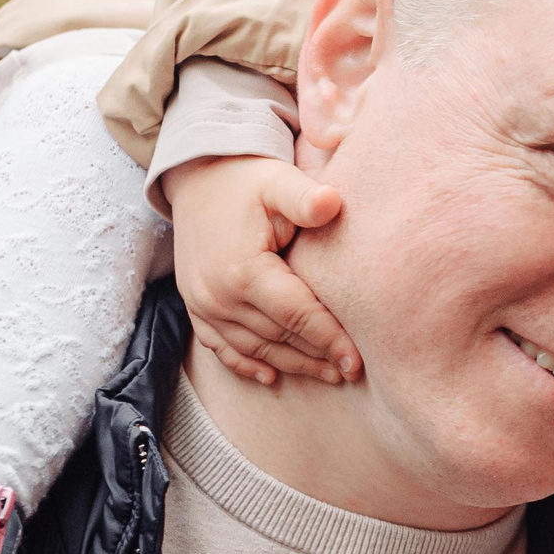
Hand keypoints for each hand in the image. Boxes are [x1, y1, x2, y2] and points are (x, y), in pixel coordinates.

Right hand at [164, 154, 361, 386]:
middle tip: (352, 372)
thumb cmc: (249, 180)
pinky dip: (245, 364)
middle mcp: (218, 295)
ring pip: (253, 347)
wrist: (201, 175)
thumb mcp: (279, 181)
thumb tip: (332, 202)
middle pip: (278, 337)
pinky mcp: (195, 305)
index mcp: (244, 270)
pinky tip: (271, 377)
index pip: (297, 315)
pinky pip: (220, 347)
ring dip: (290, 364)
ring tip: (327, 374)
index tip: (358, 362)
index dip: (330, 340)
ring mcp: (202, 304)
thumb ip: (305, 196)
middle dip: (317, 357)